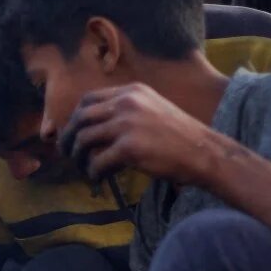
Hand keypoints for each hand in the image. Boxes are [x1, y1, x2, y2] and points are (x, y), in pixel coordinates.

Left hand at [59, 83, 221, 186]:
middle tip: (67, 154)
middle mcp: (127, 102)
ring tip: (84, 169)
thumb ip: (125, 112)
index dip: (75, 118)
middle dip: (69, 137)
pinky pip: (97, 162)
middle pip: (80, 118)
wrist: (203, 151)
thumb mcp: (152, 110)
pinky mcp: (129, 148)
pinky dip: (93, 173)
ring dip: (78, 158)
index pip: (89, 100)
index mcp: (132, 91)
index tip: (73, 133)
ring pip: (84, 140)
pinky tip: (98, 179)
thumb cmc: (179, 136)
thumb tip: (93, 128)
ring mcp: (127, 124)